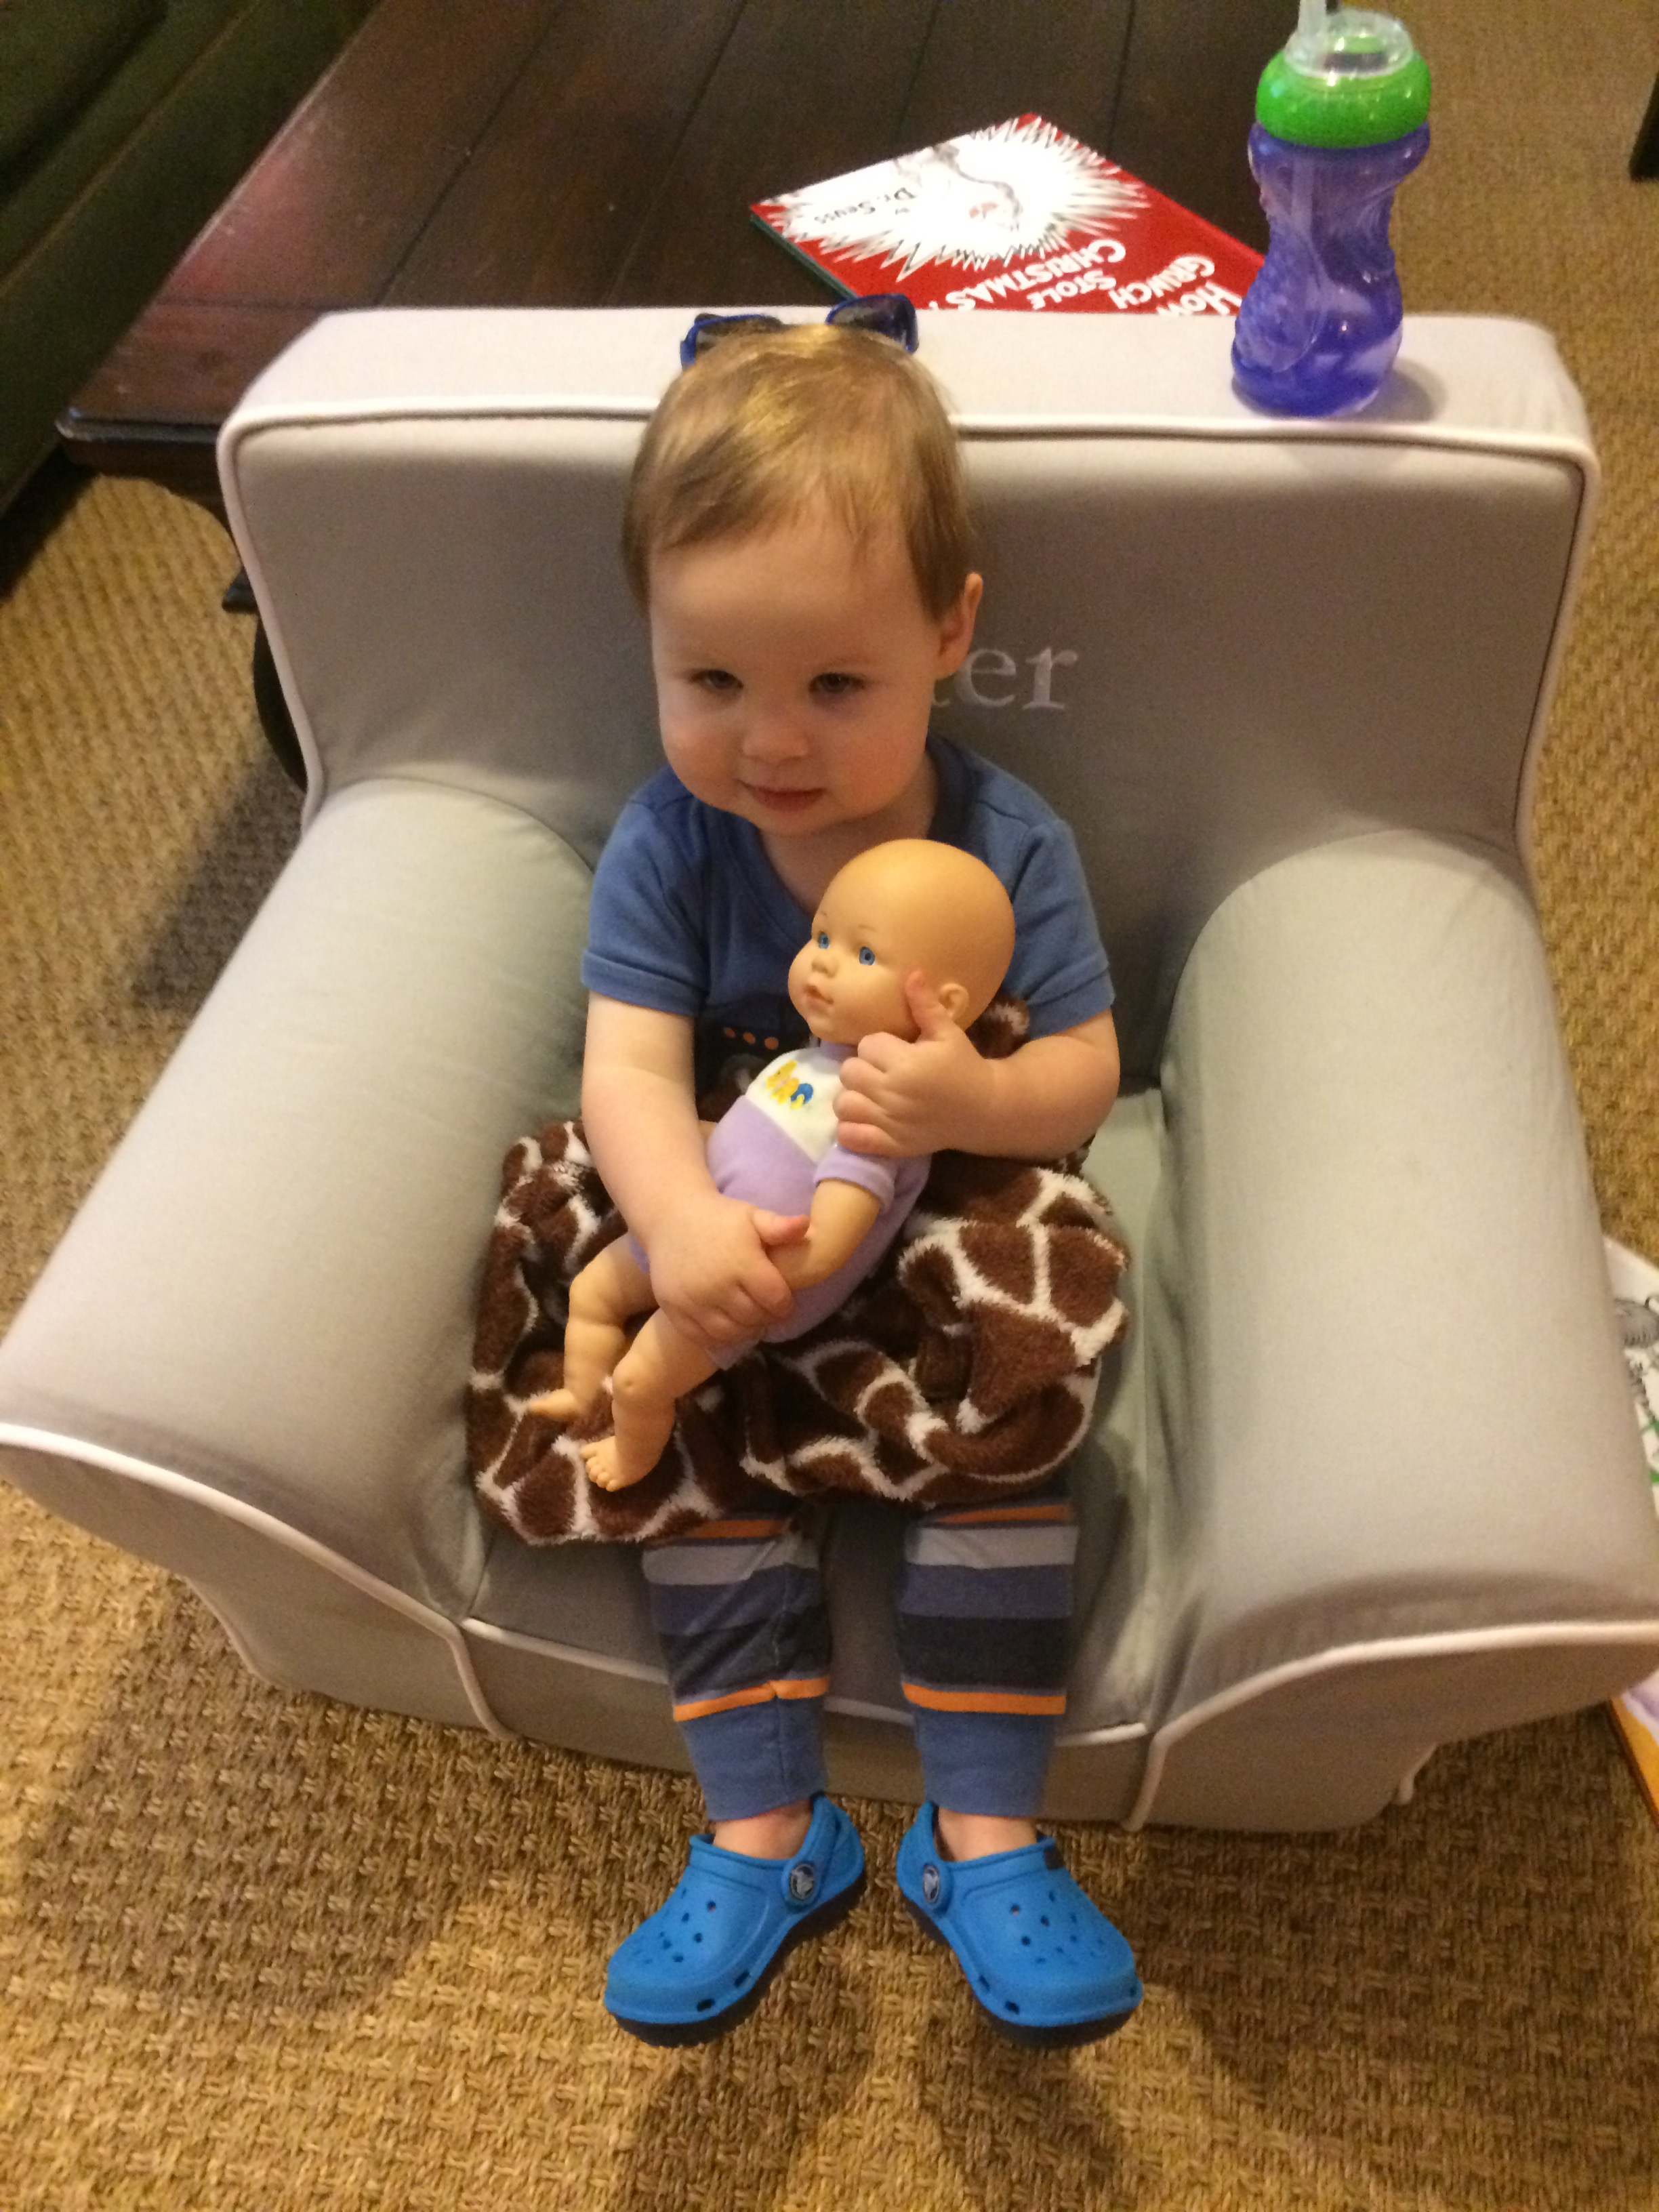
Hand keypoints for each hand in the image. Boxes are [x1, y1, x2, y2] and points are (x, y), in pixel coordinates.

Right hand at [644, 1194, 806, 1353]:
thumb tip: (806, 1225)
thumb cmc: (719, 1218)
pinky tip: (725, 1325)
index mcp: (741, 1263)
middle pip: (753, 1318)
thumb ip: (779, 1226)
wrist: (670, 1217)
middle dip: (766, 1318)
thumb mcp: (751, 1216)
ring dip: (744, 1331)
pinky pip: (701, 1337)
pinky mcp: (673, 1309)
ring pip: (728, 1333)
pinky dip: (717, 1338)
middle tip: (767, 1312)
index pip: (775, 1299)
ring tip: (749, 1320)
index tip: (784, 1302)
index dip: (785, 1305)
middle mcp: (716, 1285)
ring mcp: (692, 1300)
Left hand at [834, 971, 993, 1157]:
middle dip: (863, 1069)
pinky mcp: (890, 1145)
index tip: (894, 1051)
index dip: (877, 1046)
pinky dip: (851, 1128)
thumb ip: (925, 1005)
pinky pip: (849, 1137)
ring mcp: (890, 1122)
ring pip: (844, 1104)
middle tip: (881, 1072)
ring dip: (854, 1098)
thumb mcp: (948, 1033)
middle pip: (849, 1072)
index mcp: (906, 1063)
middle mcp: (893, 1093)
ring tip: (872, 1095)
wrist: (983, 1110)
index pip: (866, 1046)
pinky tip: (866, 1119)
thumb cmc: (963, 1066)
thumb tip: (911, 973)